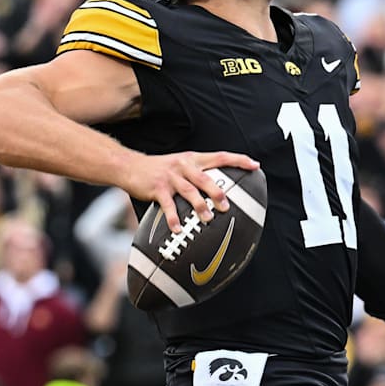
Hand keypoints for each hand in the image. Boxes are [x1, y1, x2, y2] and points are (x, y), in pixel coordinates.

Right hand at [121, 151, 259, 232]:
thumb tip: (219, 188)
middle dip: (218, 193)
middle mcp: (184, 165)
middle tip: (227, 207)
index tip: (255, 165)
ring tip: (207, 219)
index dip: (238, 160)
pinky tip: (178, 229)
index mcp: (193, 159)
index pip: (220, 156)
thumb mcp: (180, 164)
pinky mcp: (157, 188)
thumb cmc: (159, 169)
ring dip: (200, 206)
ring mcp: (170, 177)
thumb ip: (198, 173)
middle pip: (205, 178)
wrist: (129, 166)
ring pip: (189, 191)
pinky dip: (173, 218)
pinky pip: (168, 205)